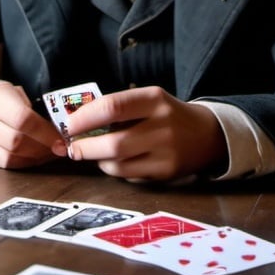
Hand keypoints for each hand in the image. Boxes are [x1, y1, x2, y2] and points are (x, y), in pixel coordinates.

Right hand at [0, 82, 66, 168]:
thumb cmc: (4, 98)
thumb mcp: (18, 93)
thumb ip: (35, 109)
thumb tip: (60, 129)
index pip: (21, 118)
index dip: (44, 132)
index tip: (61, 138)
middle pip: (16, 141)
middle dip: (43, 147)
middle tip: (60, 147)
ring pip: (11, 157)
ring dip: (36, 158)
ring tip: (51, 152)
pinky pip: (6, 165)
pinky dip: (26, 163)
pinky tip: (37, 157)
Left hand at [63, 86, 227, 181]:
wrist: (206, 135)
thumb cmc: (166, 115)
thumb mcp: (149, 100)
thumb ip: (118, 108)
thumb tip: (77, 120)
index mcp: (155, 99)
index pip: (113, 106)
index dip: (85, 117)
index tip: (69, 125)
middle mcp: (163, 125)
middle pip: (114, 142)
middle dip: (85, 147)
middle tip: (72, 147)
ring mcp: (166, 151)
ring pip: (118, 164)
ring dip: (97, 160)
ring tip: (92, 153)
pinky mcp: (167, 173)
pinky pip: (129, 175)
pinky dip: (114, 170)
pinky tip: (113, 162)